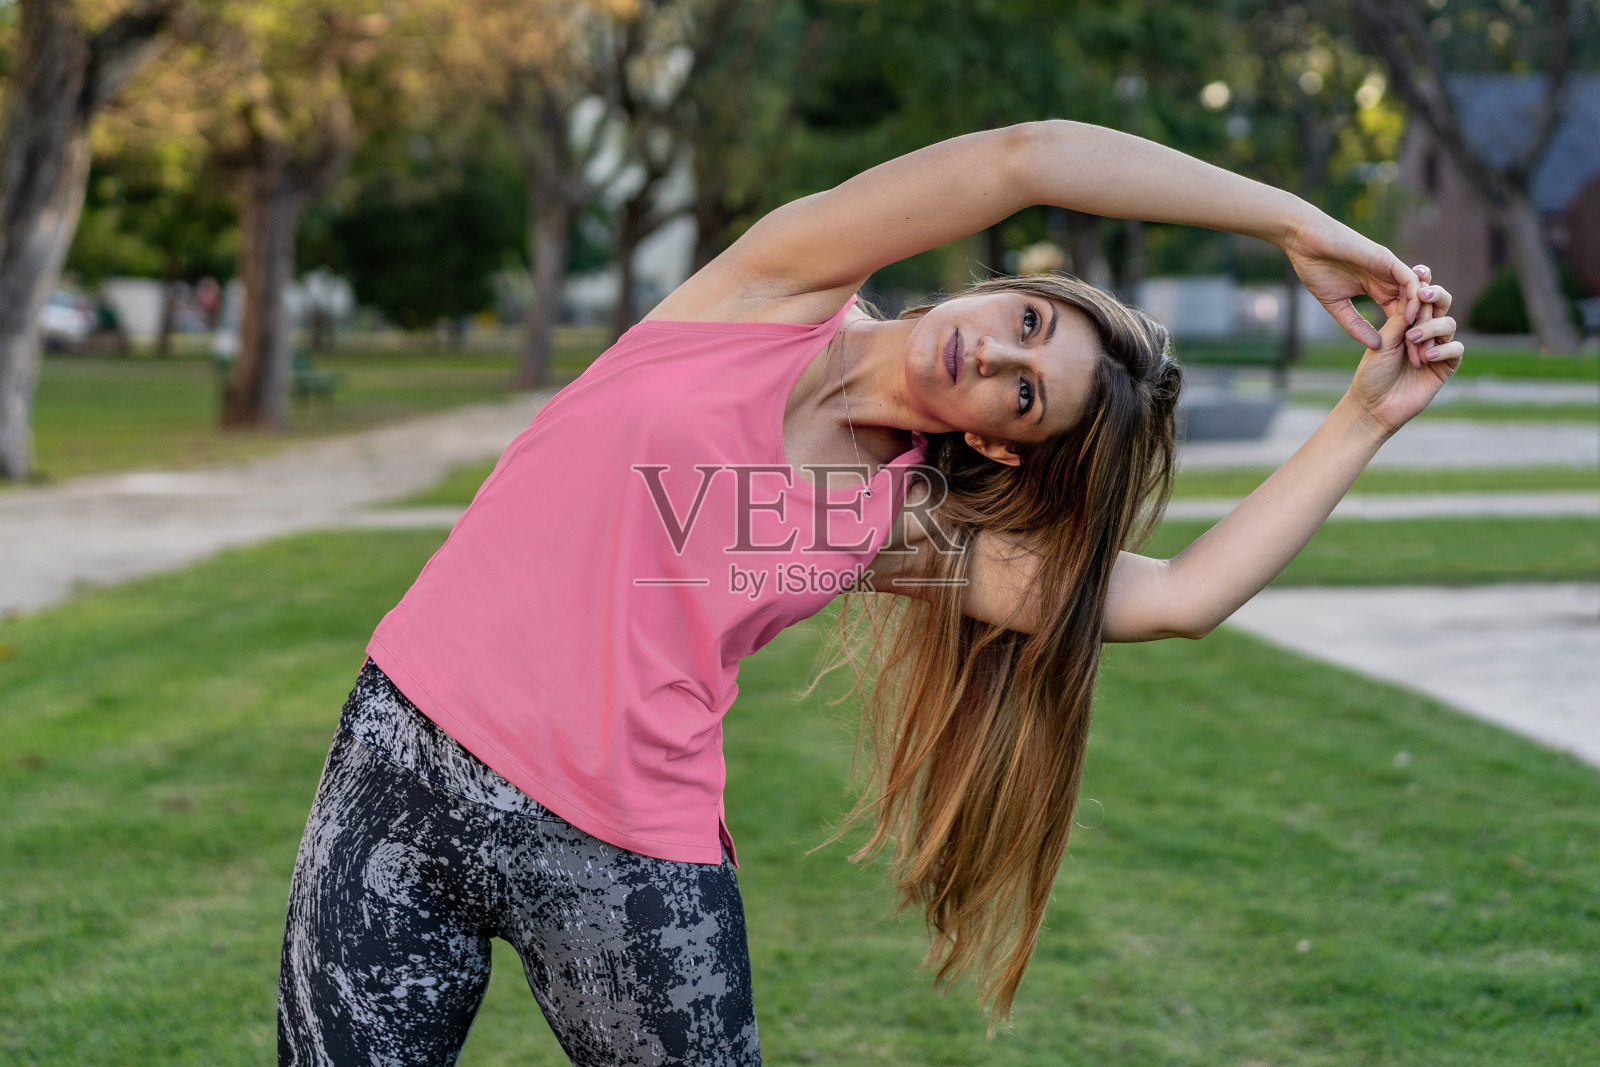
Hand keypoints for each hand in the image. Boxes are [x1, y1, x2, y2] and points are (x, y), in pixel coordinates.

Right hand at [1282, 211, 1422, 348]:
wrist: (1306, 242)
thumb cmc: (1316, 269)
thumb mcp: (1337, 305)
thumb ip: (1355, 325)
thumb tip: (1375, 345)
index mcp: (1377, 289)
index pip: (1399, 315)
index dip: (1405, 336)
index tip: (1408, 360)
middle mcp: (1388, 279)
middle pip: (1413, 308)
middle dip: (1420, 332)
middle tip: (1423, 356)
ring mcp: (1390, 269)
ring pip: (1417, 295)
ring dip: (1421, 318)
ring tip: (1421, 340)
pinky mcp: (1386, 259)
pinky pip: (1408, 280)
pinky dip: (1412, 298)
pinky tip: (1409, 317)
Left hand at [1345, 268, 1462, 434]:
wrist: (1373, 406)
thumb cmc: (1372, 373)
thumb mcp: (1383, 341)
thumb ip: (1400, 319)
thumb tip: (1415, 292)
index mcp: (1407, 320)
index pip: (1420, 295)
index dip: (1423, 281)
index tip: (1418, 271)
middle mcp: (1425, 329)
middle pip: (1442, 302)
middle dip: (1435, 295)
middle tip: (1422, 295)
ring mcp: (1437, 346)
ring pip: (1448, 323)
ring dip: (1431, 328)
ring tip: (1412, 339)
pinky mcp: (1446, 366)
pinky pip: (1455, 349)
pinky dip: (1443, 349)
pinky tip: (1427, 356)